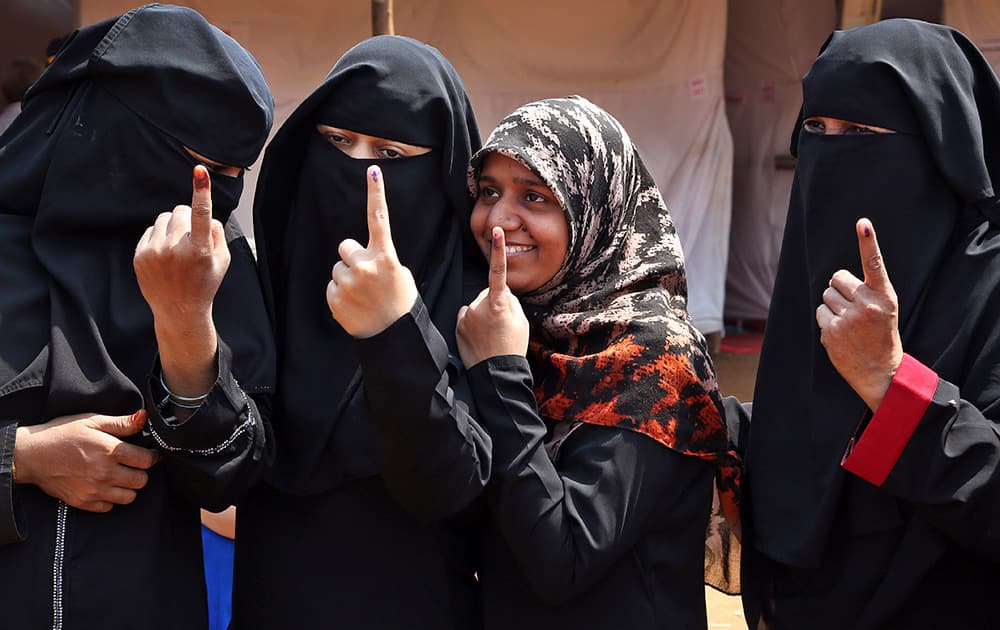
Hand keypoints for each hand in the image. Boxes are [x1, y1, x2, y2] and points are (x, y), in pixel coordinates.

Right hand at [13, 410, 159, 511]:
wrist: (32, 455)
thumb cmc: (62, 434)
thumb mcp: (92, 421)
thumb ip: (121, 422)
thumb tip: (143, 417)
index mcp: (110, 451)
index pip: (146, 460)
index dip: (152, 457)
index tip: (150, 455)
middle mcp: (105, 473)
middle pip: (141, 480)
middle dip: (141, 472)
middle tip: (134, 466)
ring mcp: (94, 490)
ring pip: (129, 497)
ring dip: (129, 487)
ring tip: (121, 477)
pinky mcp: (83, 502)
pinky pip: (109, 507)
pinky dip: (111, 499)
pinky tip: (106, 486)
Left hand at [134, 165, 223, 399]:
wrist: (179, 312)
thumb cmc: (205, 283)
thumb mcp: (223, 261)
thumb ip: (217, 233)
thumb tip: (203, 214)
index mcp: (200, 251)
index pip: (202, 215)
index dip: (202, 191)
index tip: (200, 171)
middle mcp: (176, 250)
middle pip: (180, 211)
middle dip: (187, 217)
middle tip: (191, 235)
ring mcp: (155, 253)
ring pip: (163, 219)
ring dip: (172, 227)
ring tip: (178, 247)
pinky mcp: (140, 256)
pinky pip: (150, 230)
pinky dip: (159, 237)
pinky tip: (165, 255)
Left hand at [327, 165, 418, 337]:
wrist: (393, 337)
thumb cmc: (400, 304)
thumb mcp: (400, 275)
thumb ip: (380, 258)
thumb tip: (360, 254)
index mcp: (385, 257)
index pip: (379, 218)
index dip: (376, 193)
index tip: (373, 170)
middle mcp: (364, 266)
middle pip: (345, 246)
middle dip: (352, 258)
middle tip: (367, 278)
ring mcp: (347, 282)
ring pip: (337, 268)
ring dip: (347, 278)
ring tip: (363, 296)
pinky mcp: (334, 298)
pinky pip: (331, 286)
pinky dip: (340, 295)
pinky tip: (355, 306)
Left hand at [456, 227, 529, 366]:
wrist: (495, 375)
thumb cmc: (512, 347)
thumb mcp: (521, 321)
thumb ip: (510, 300)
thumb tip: (500, 290)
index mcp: (498, 304)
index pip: (498, 272)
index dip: (498, 251)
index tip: (496, 231)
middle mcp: (478, 306)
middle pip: (488, 293)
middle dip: (494, 302)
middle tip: (502, 325)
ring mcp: (465, 316)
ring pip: (476, 305)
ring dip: (482, 314)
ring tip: (491, 334)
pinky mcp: (457, 325)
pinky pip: (466, 315)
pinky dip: (472, 322)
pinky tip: (480, 337)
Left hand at [816, 218, 902, 410]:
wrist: (881, 372)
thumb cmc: (882, 335)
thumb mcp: (885, 309)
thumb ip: (867, 290)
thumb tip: (834, 278)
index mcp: (884, 296)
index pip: (874, 264)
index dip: (868, 242)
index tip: (863, 223)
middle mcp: (867, 304)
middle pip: (837, 278)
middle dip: (840, 289)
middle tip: (853, 307)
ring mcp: (848, 318)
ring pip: (826, 295)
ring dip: (833, 306)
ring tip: (849, 323)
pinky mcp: (831, 331)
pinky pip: (819, 312)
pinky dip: (826, 320)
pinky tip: (840, 333)